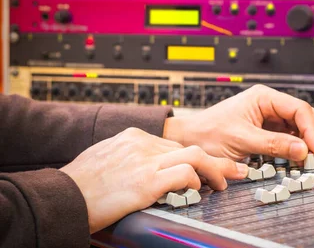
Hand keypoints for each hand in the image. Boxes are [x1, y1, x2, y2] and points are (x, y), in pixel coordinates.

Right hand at [60, 127, 247, 233]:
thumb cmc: (78, 185)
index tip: (207, 166)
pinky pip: (183, 175)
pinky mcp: (145, 181)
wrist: (60, 198)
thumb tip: (147, 170)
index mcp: (132, 138)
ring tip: (225, 182)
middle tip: (232, 170)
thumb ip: (129, 159)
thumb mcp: (104, 160)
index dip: (195, 157)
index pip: (174, 144)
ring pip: (194, 156)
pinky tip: (200, 192)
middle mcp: (141, 144)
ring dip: (216, 169)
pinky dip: (197, 182)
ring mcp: (144, 161)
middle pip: (189, 147)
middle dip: (214, 160)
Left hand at [163, 85, 313, 161]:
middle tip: (313, 157)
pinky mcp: (265, 131)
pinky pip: (286, 138)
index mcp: (263, 97)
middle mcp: (268, 104)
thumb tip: (301, 149)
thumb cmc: (207, 133)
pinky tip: (293, 159)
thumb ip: (273, 144)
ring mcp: (267, 117)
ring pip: (296, 129)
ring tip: (304, 160)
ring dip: (302, 143)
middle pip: (302, 117)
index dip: (311, 130)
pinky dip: (292, 149)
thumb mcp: (242, 140)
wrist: (187, 141)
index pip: (299, 109)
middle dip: (309, 136)